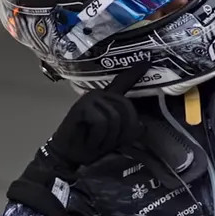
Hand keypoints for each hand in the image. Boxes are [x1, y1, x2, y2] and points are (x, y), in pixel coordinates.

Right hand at [6, 63, 148, 215]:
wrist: (68, 154)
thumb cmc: (90, 145)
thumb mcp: (114, 138)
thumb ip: (128, 130)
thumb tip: (142, 126)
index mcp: (108, 99)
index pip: (123, 83)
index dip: (134, 73)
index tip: (147, 61)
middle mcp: (100, 94)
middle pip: (127, 108)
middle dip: (122, 131)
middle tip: (107, 142)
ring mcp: (90, 98)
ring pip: (115, 118)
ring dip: (108, 138)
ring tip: (96, 141)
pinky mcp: (82, 106)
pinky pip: (102, 123)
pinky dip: (98, 138)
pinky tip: (89, 141)